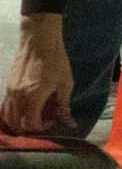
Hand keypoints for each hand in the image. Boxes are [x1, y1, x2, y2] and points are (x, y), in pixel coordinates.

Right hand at [2, 14, 75, 133]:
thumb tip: (69, 122)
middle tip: (43, 119)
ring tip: (33, 115)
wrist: (39, 41)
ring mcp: (10, 89)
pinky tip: (24, 108)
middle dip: (30, 125)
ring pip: (8, 114)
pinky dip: (12, 112)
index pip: (30, 123)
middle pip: (16, 122)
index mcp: (33, 96)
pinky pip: (5, 104)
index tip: (52, 120)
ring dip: (18, 120)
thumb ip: (64, 105)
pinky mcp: (8, 84)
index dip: (42, 127)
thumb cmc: (56, 61)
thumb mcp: (65, 84)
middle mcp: (18, 95)